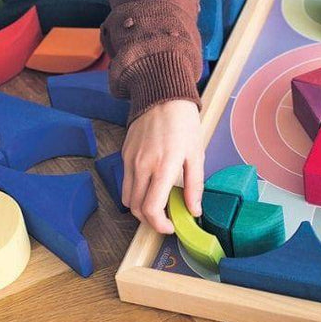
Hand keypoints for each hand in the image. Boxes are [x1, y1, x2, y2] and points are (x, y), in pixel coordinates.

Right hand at [121, 98, 203, 234]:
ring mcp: (130, 160)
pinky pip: (126, 181)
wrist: (162, 95)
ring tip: (158, 202)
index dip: (159, 225)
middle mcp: (142, 165)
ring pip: (127, 197)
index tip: (170, 226)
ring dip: (140, 207)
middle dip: (150, 220)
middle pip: (136, 208)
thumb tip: (194, 210)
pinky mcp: (124, 153)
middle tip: (165, 218)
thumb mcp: (196, 154)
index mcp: (163, 166)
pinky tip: (151, 184)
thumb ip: (194, 185)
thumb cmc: (183, 123)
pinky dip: (136, 190)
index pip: (151, 209)